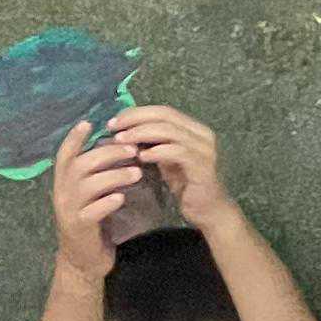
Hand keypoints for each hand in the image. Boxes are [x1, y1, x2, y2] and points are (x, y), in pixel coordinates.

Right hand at [44, 120, 144, 277]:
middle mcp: (62, 192)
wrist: (84, 258)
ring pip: (87, 186)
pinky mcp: (79, 227)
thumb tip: (120, 144)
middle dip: (107, 154)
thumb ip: (99, 171)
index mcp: (64, 181)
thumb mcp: (92, 192)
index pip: (64, 154)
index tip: (90, 122)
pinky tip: (122, 198)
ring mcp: (68, 210)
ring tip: (137, 173)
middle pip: (79, 165)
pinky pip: (91, 211)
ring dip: (113, 176)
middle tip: (133, 149)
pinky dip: (107, 202)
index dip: (73, 138)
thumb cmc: (93, 218)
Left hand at [104, 105, 235, 225]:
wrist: (208, 209)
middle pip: (165, 116)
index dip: (136, 112)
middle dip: (135, 119)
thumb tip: (121, 131)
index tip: (113, 122)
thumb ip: (151, 143)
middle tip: (113, 128)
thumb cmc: (184, 183)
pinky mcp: (203, 166)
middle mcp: (203, 134)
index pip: (163, 111)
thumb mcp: (165, 158)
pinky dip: (156, 152)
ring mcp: (205, 150)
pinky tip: (140, 157)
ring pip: (169, 131)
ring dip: (141, 133)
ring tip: (121, 141)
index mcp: (194, 129)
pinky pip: (177, 152)